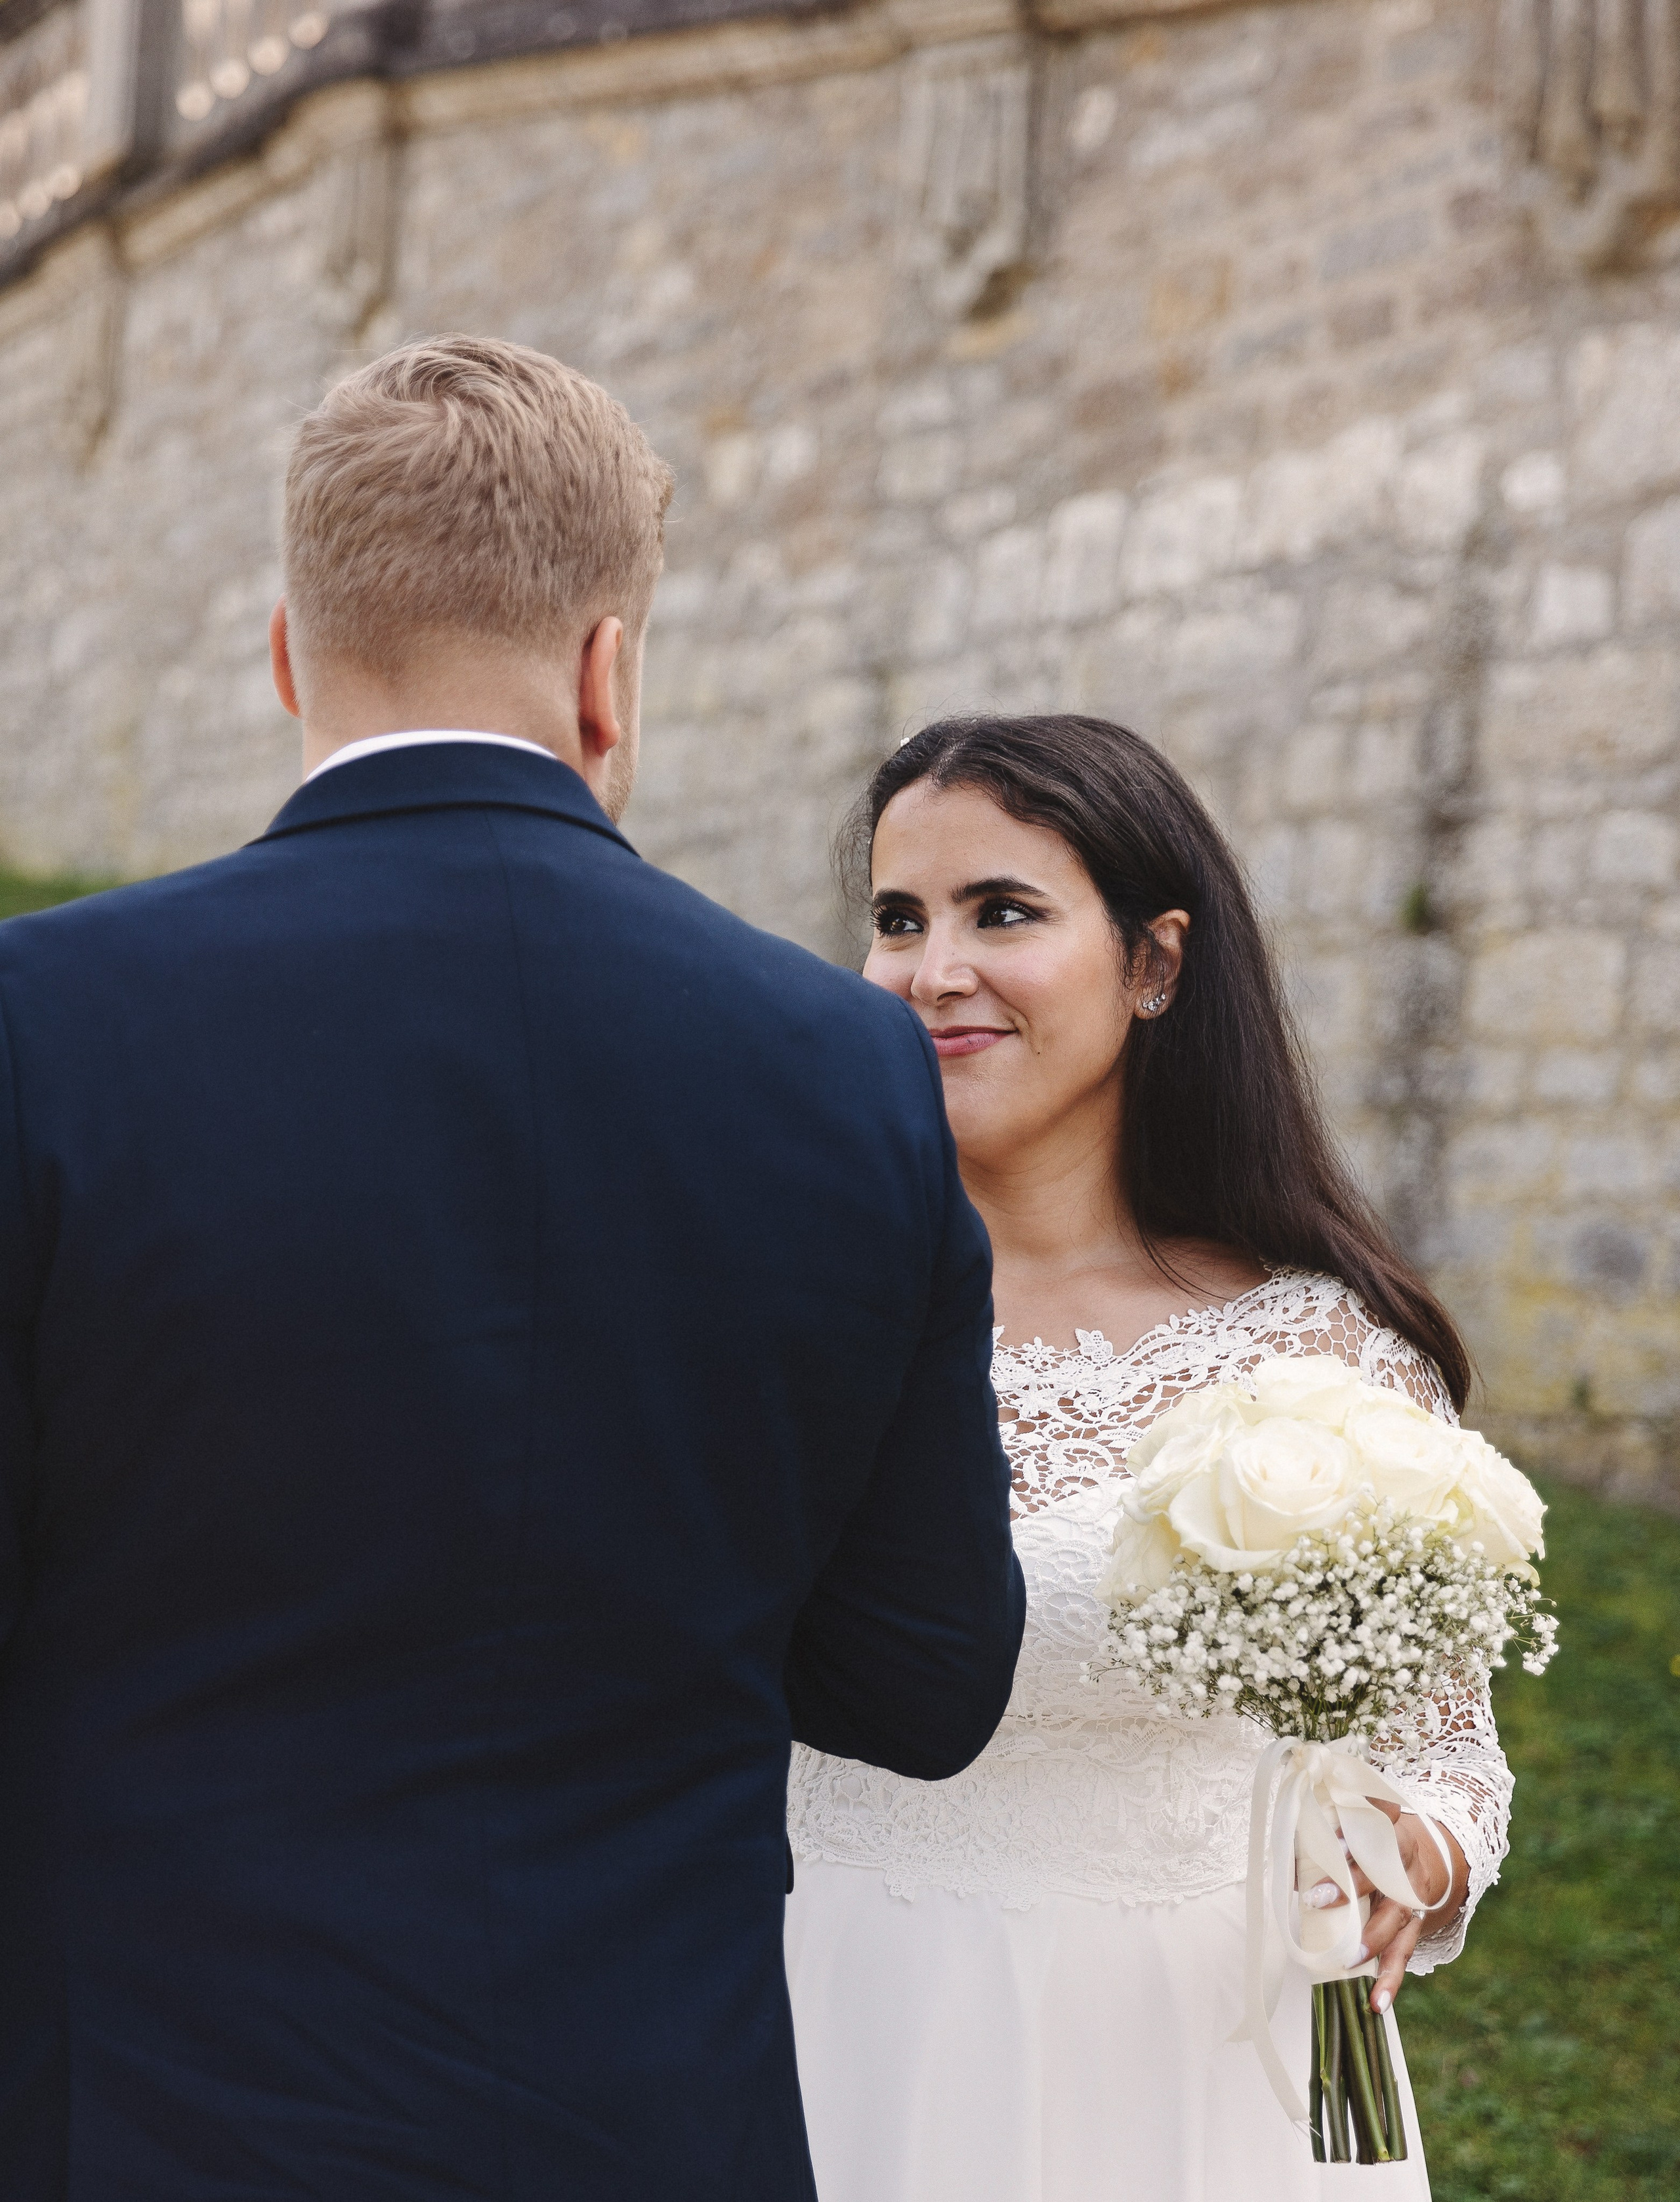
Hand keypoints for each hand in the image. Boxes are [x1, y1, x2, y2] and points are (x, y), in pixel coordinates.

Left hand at [1301, 1800, 1468, 2015]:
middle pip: (1382, 1874)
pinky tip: (1377, 2002)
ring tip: (1350, 1959)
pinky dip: (1390, 1980)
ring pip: (1397, 1920)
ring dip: (1372, 1941)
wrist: (1419, 1858)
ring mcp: (1413, 1899)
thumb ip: (1323, 1844)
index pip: (1378, 1822)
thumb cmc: (1370, 1846)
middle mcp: (1403, 1866)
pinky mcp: (1414, 1927)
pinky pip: (1404, 1955)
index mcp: (1386, 1833)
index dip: (1356, 1830)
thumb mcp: (1353, 1835)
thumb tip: (1289, 1871)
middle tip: (1316, 1899)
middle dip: (1351, 1886)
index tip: (1333, 1838)